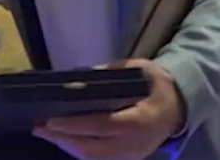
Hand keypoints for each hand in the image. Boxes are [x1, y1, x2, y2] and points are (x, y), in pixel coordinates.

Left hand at [35, 59, 184, 159]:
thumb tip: (83, 76)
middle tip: (39, 127)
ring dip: (68, 146)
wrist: (180, 107)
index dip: (74, 125)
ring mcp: (131, 156)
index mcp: (139, 121)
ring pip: (93, 157)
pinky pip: (99, 159)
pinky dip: (80, 150)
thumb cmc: (157, 85)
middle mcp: (134, 144)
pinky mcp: (128, 159)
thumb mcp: (140, 69)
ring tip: (46, 132)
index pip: (100, 126)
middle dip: (62, 139)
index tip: (51, 120)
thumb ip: (113, 72)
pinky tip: (65, 139)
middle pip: (92, 148)